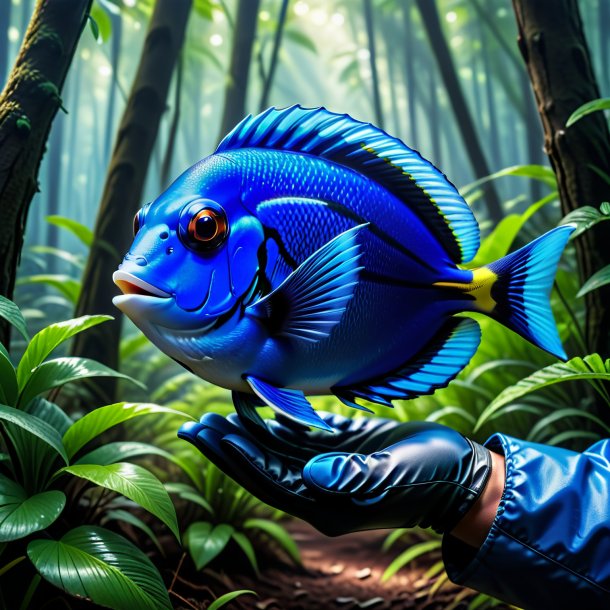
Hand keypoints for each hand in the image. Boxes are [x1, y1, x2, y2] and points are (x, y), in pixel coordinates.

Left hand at [178, 412, 491, 536]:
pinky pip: (297, 434)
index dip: (240, 459)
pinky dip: (275, 420)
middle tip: (195, 426)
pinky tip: (255, 403)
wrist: (458, 472)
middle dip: (230, 447)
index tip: (212, 436)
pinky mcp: (336, 448)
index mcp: (328, 503)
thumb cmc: (432, 476)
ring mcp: (326, 468)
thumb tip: (311, 474)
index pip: (271, 481)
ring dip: (245, 432)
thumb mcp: (397, 475)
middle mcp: (320, 488)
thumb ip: (355, 476)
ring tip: (214, 414)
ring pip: (274, 450)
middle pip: (263, 466)